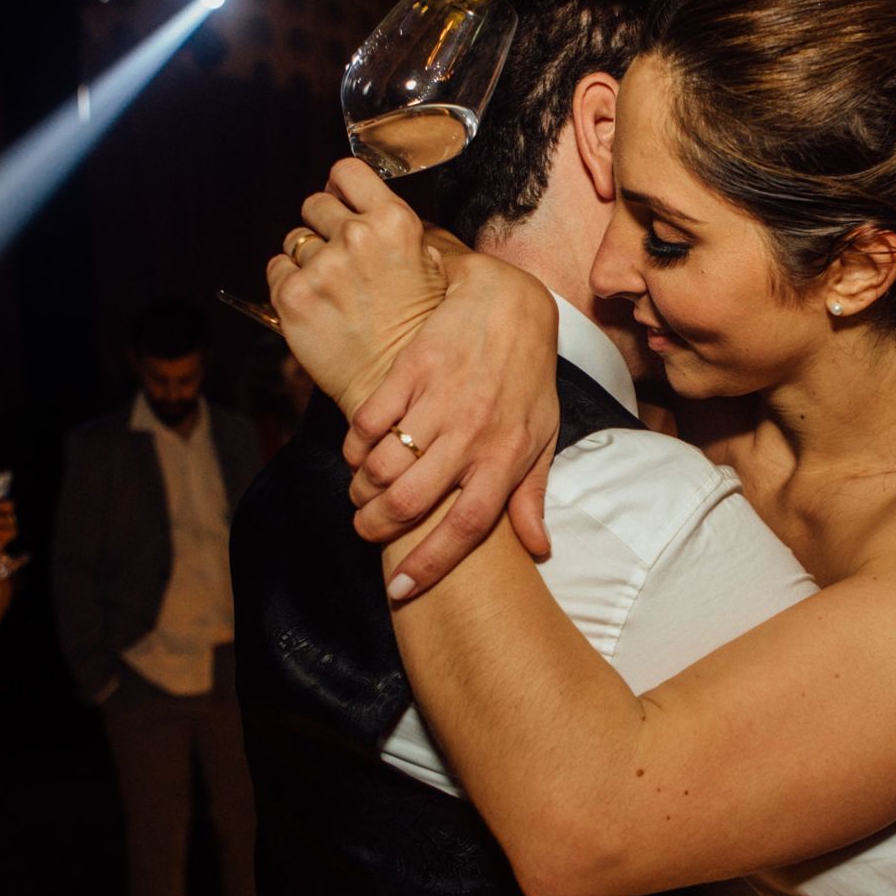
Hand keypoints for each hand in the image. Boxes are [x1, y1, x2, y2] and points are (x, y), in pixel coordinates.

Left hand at [266, 159, 448, 417]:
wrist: (395, 389)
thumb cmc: (420, 333)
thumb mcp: (434, 268)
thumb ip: (405, 230)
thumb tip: (372, 203)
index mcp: (394, 223)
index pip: (347, 172)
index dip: (340, 186)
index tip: (340, 198)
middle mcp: (356, 238)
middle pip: (315, 204)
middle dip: (324, 226)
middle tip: (340, 259)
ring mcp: (321, 267)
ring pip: (294, 240)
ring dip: (307, 258)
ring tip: (332, 290)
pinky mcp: (292, 297)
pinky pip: (276, 269)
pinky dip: (288, 283)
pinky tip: (315, 304)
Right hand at [342, 251, 561, 597]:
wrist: (509, 303)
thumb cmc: (528, 378)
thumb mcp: (540, 436)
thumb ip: (530, 495)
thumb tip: (538, 551)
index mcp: (506, 456)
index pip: (467, 527)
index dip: (431, 565)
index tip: (400, 593)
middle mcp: (473, 432)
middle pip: (412, 502)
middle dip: (378, 528)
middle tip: (367, 530)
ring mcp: (441, 399)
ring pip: (384, 465)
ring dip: (363, 488)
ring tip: (363, 492)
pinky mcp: (412, 367)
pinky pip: (369, 420)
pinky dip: (356, 444)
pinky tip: (360, 450)